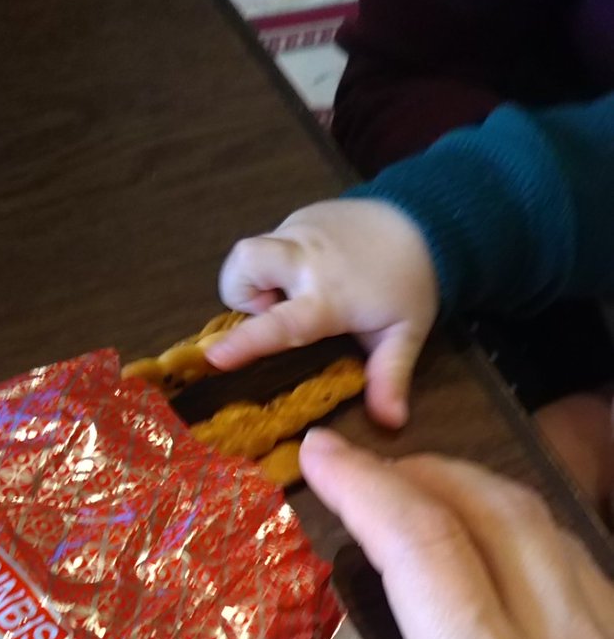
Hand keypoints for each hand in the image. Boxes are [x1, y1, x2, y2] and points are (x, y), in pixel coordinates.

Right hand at [208, 200, 438, 427]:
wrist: (425, 219)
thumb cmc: (410, 285)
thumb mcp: (404, 335)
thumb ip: (390, 377)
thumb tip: (391, 422)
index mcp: (328, 297)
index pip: (279, 322)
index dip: (245, 341)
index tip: (214, 358)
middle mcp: (305, 259)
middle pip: (243, 263)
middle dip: (240, 290)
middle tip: (272, 309)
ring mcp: (298, 230)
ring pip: (250, 252)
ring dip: (257, 278)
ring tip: (291, 295)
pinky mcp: (299, 216)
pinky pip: (271, 242)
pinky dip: (277, 264)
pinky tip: (309, 274)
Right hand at [253, 429, 613, 638]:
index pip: (425, 551)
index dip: (366, 487)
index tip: (317, 456)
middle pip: (494, 514)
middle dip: (417, 472)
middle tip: (355, 473)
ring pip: (546, 531)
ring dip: (472, 492)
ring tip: (411, 497)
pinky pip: (582, 567)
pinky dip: (521, 532)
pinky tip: (492, 556)